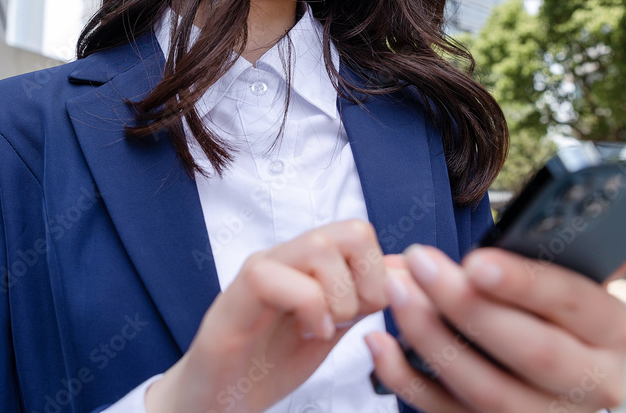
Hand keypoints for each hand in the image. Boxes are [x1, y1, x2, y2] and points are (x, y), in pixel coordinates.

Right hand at [145, 219, 387, 412]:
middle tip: (349, 318)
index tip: (365, 312)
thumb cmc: (268, 365)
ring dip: (338, 296)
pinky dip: (308, 308)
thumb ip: (363, 299)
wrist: (218, 400)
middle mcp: (284, 256)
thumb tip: (407, 270)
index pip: (360, 232)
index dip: (379, 273)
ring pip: (318, 247)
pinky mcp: (234, 299)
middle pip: (350, 231)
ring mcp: (258, 271)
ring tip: (325, 329)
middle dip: (367, 281)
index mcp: (307, 261)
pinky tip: (307, 334)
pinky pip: (276, 277)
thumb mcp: (332, 329)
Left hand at [365, 235, 625, 411]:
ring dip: (431, 336)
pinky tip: (380, 342)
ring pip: (486, 390)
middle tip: (420, 263)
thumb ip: (589, 250)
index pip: (574, 304)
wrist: (538, 374)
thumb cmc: (545, 307)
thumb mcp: (571, 278)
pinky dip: (406, 379)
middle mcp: (591, 385)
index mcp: (611, 332)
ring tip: (396, 290)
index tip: (476, 260)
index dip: (524, 282)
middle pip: (531, 352)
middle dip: (468, 306)